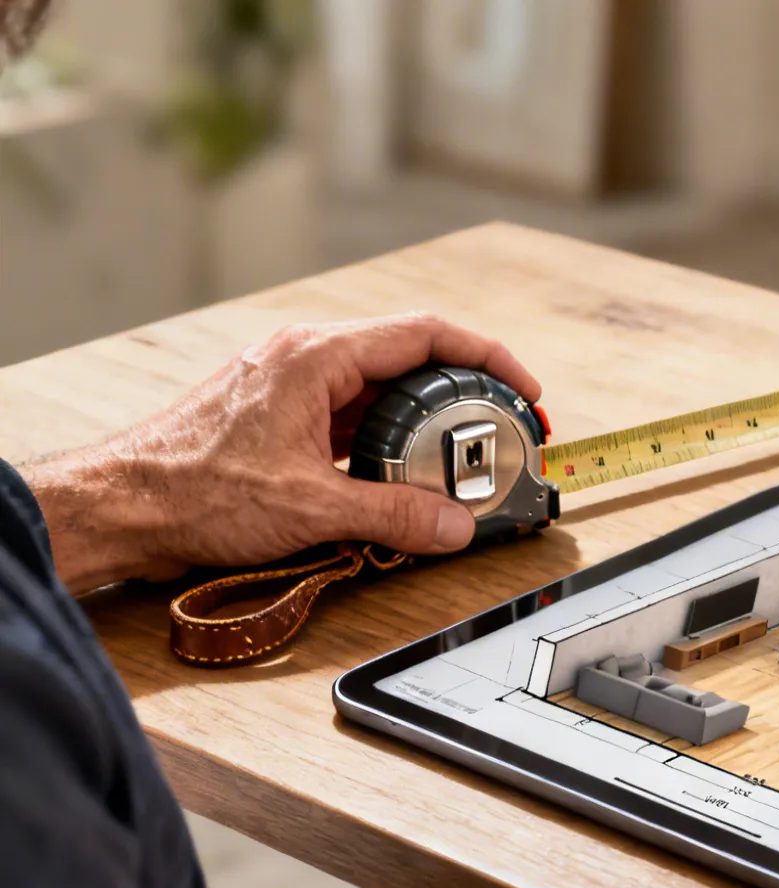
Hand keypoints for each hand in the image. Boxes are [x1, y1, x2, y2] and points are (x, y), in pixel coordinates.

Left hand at [21, 313, 539, 592]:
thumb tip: (456, 527)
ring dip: (424, 423)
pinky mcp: (278, 416)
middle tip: (502, 432)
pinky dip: (387, 440)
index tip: (523, 388)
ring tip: (461, 462)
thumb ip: (395, 516)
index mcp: (318, 356)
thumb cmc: (191, 491)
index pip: (427, 334)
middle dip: (465, 396)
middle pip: (411, 360)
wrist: (119, 506)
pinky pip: (351, 416)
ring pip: (381, 391)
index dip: (489, 357)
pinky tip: (401, 476)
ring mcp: (289, 385)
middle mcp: (305, 357)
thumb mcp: (311, 508)